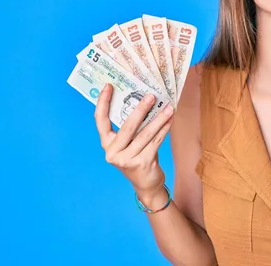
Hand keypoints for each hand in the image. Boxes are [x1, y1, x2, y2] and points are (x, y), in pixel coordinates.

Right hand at [94, 83, 173, 200]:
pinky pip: (155, 142)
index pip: (100, 120)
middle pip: (127, 126)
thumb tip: (145, 101)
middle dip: (140, 109)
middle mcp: (113, 152)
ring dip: (158, 119)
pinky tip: (170, 120)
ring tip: (168, 107)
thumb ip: (132, 127)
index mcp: (107, 143)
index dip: (103, 102)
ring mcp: (126, 159)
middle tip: (151, 96)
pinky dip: (164, 129)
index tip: (108, 86)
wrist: (146, 184)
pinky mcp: (141, 163)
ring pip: (145, 134)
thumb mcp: (130, 143)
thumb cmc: (139, 157)